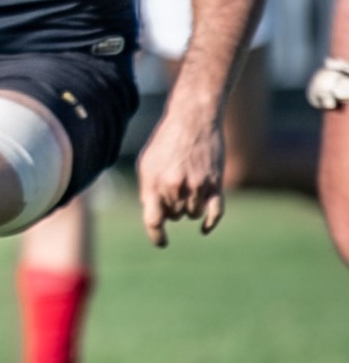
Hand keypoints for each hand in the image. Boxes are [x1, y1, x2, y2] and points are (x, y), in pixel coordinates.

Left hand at [132, 106, 226, 245]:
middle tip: (171, 189)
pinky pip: (214, 213)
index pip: (153, 220)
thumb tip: (155, 216)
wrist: (193, 120)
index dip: (156, 235)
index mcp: (153, 182)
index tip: (161, 242)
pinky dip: (209, 222)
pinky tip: (203, 228)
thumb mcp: (147, 163)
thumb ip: (148, 190)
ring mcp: (197, 186)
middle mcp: (175, 187)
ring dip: (188, 209)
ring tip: (186, 187)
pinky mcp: (216, 184)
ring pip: (192, 215)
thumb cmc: (167, 142)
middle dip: (171, 209)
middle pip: (173, 216)